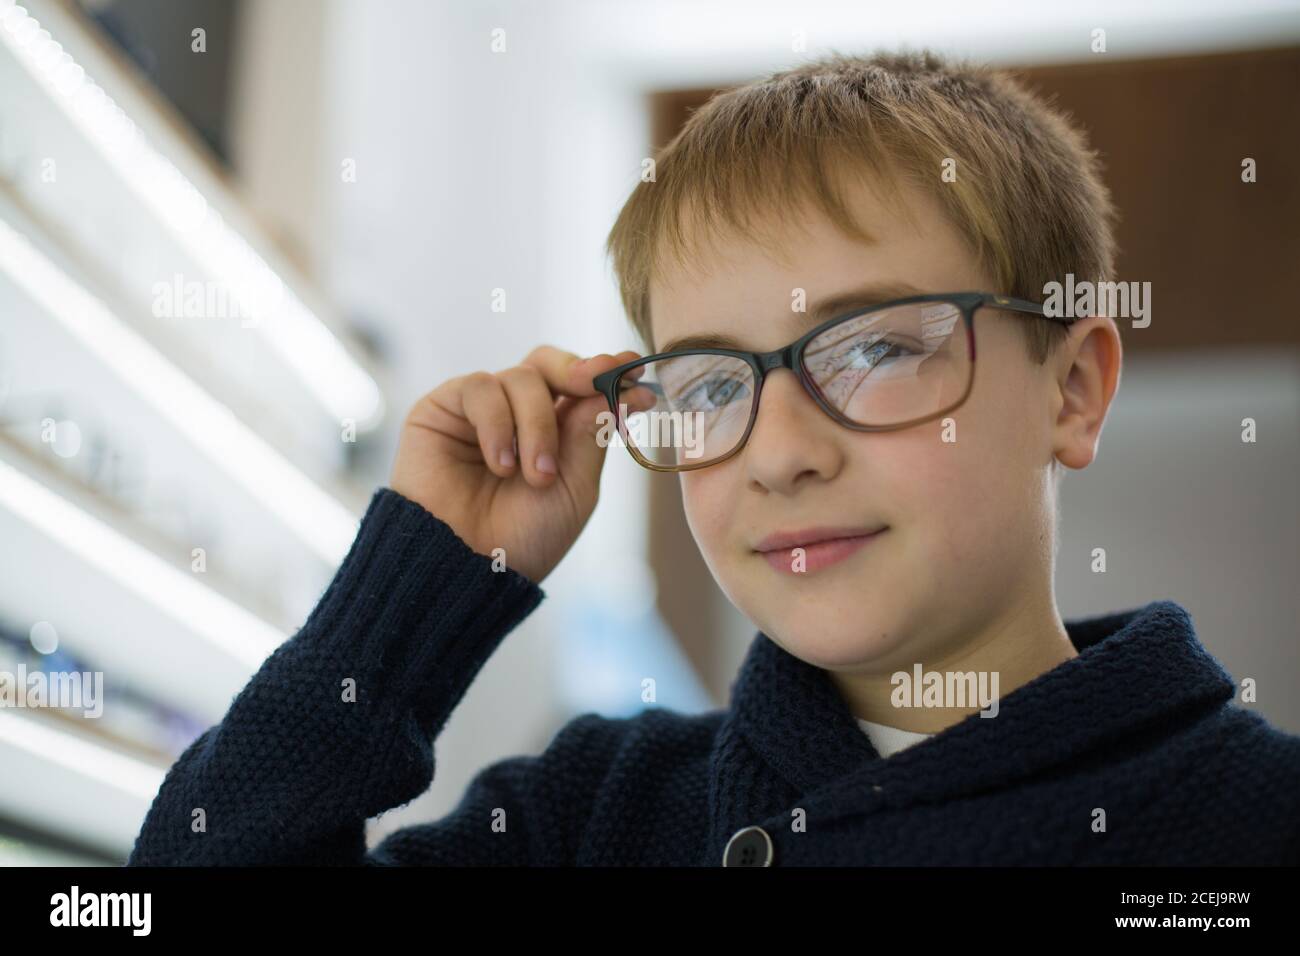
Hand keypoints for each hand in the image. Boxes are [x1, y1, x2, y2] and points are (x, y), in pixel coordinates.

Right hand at [389, 346, 646, 584]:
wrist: (469, 568)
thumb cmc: (524, 538)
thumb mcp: (575, 487)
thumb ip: (590, 432)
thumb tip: (615, 386)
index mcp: (554, 431)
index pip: (582, 385)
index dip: (610, 373)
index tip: (635, 374)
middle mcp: (516, 413)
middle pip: (551, 363)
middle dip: (579, 371)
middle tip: (594, 381)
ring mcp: (480, 409)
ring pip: (522, 377)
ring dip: (537, 425)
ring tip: (535, 475)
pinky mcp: (441, 408)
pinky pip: (479, 388)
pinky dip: (497, 424)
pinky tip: (500, 465)